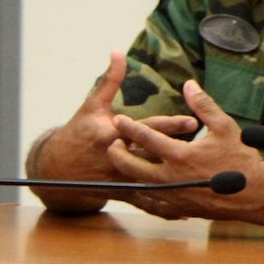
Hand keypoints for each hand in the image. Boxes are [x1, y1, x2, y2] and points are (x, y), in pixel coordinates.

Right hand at [31, 51, 197, 211]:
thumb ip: (110, 80)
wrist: (58, 167)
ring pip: (151, 180)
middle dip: (179, 153)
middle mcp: (116, 157)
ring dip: (176, 182)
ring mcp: (117, 177)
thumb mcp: (92, 105)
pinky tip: (183, 212)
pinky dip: (163, 208)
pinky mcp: (119, 193)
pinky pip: (144, 202)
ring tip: (201, 183)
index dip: (169, 126)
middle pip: (153, 155)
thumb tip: (118, 52)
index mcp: (110, 134)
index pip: (144, 128)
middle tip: (206, 152)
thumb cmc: (78, 132)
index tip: (193, 122)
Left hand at [106, 79, 263, 221]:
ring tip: (123, 158)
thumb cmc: (242, 159)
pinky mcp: (177, 207)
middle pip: (131, 166)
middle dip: (117, 153)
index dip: (129, 127)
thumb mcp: (224, 126)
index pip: (146, 138)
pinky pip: (152, 199)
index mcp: (181, 155)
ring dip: (127, 171)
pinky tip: (139, 181)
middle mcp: (171, 177)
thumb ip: (203, 105)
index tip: (118, 119)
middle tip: (112, 143)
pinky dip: (143, 190)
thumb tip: (188, 84)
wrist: (255, 195)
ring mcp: (172, 195)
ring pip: (138, 184)